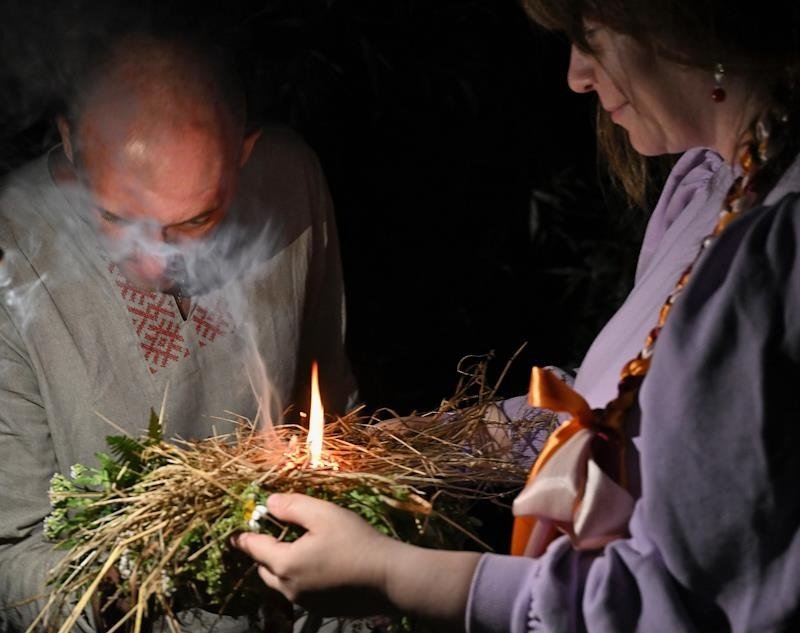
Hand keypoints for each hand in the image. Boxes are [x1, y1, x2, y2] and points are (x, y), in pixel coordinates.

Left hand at [231, 493, 398, 616]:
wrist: (389, 578)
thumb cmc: (355, 541)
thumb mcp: (323, 514)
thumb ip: (293, 507)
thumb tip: (270, 503)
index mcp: (284, 563)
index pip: (254, 548)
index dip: (244, 536)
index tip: (236, 532)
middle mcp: (289, 587)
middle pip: (265, 568)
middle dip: (265, 552)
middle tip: (275, 534)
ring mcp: (305, 602)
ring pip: (282, 582)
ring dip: (282, 565)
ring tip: (299, 548)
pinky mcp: (321, 609)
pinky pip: (299, 591)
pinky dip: (300, 577)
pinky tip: (320, 565)